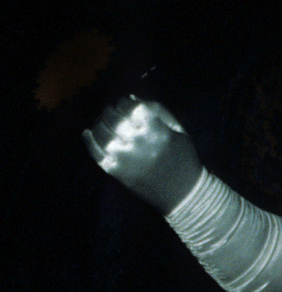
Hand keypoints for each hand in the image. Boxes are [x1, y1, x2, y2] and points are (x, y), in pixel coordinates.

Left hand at [83, 95, 202, 214]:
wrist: (183, 193)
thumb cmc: (184, 159)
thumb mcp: (179, 131)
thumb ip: (159, 111)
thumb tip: (132, 97)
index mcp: (156, 130)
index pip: (131, 106)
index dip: (125, 102)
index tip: (126, 103)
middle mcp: (137, 141)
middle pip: (113, 116)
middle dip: (111, 110)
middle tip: (113, 111)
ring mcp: (123, 157)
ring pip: (101, 131)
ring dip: (99, 122)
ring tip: (103, 122)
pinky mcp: (114, 170)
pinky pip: (95, 152)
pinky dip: (89, 140)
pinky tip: (88, 133)